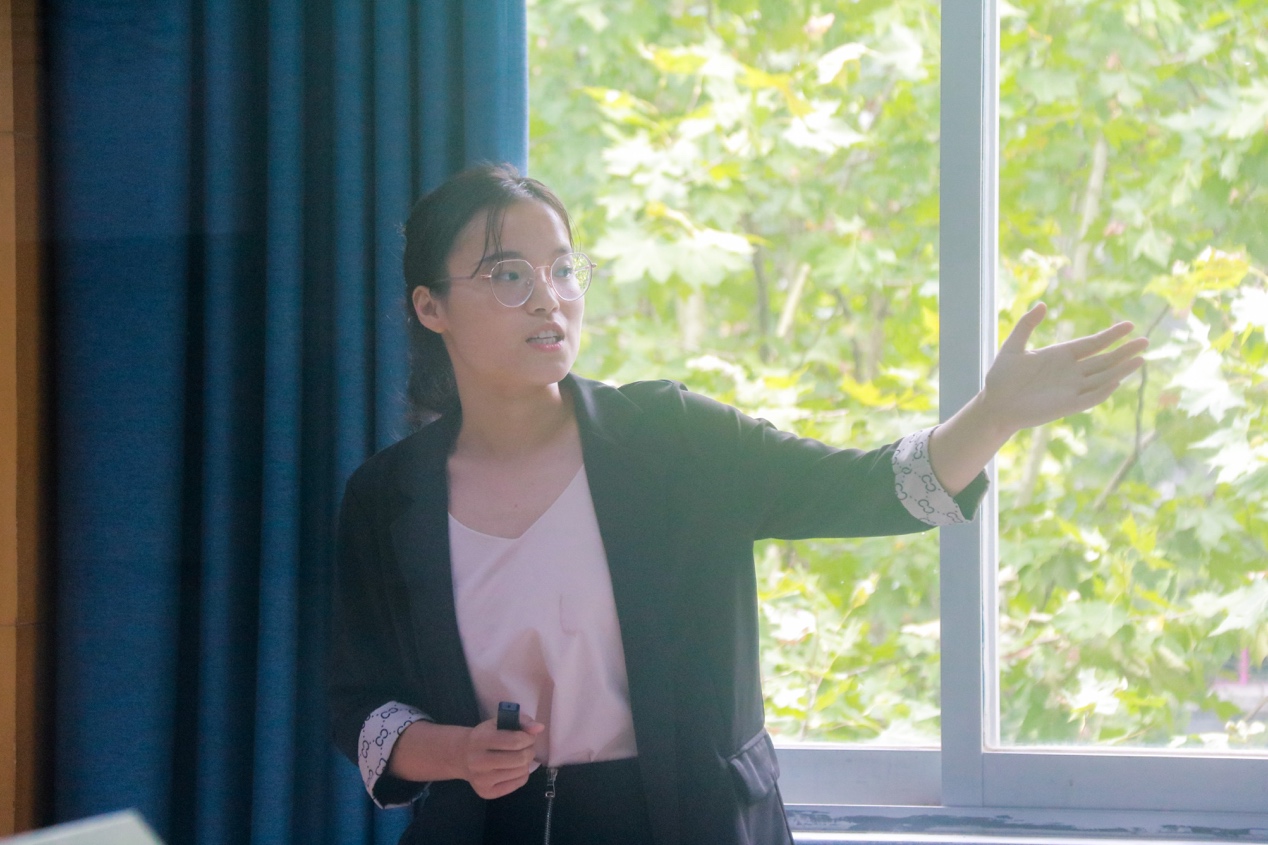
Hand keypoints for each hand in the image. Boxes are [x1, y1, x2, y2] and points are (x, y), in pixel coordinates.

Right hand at [461, 712, 544, 799]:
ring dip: (526, 762)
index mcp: (480, 739)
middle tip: (527, 747)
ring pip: (521, 771)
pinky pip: (518, 783)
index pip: (515, 741)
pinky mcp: (487, 793)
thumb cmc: (485, 736)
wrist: (462, 756)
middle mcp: (478, 762)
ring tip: (518, 756)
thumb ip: (521, 721)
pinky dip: (522, 774)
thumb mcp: (499, 722)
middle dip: (530, 750)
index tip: (528, 736)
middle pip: (520, 759)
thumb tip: (539, 728)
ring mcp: (482, 780)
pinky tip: (513, 768)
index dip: (528, 738)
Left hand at [980, 302, 1148, 435]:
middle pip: (1104, 360)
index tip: (1130, 325)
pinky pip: (1089, 398)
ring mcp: (1071, 389)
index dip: (1111, 335)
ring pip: (1102, 377)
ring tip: (1141, 359)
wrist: (994, 404)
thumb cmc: (1001, 377)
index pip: (1093, 343)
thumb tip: (1042, 304)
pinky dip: (1103, 391)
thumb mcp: (1013, 346)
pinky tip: (1116, 382)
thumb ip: (1026, 324)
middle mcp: (1071, 372)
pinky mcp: (1066, 405)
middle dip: (1124, 351)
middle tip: (1146, 340)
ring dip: (1121, 370)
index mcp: (1061, 355)